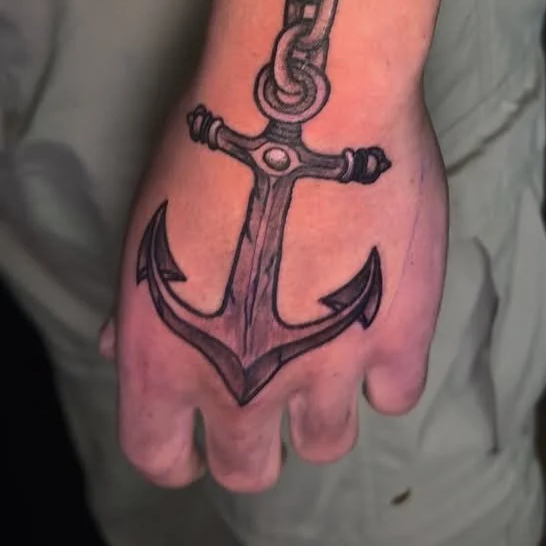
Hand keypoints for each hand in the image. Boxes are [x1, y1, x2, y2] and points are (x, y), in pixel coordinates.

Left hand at [107, 78, 447, 492]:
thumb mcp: (151, 223)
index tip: (195, 442)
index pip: (160, 452)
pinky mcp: (398, 340)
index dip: (178, 452)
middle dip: (255, 444)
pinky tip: (375, 328)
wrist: (312, 109)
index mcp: (164, 357)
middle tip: (267, 398)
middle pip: (248, 467)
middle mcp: (242, 383)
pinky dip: (385, 371)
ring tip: (326, 359)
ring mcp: (327, 370)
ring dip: (322, 412)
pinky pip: (394, 396)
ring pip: (326, 443)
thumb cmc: (214, 145)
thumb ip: (141, 302)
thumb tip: (117, 343)